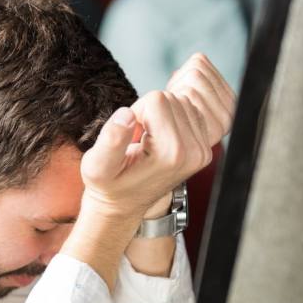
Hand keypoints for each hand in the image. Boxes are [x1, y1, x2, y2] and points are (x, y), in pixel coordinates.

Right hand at [78, 54, 234, 220]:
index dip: (137, 111)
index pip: (157, 99)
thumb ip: (110, 140)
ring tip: (148, 139)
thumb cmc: (109, 185)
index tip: (130, 135)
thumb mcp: (97, 166)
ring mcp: (203, 151)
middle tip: (139, 138)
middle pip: (172, 98)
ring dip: (161, 114)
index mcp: (171, 153)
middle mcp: (194, 152)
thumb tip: (127, 114)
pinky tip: (160, 137)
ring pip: (183, 101)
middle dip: (150, 112)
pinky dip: (173, 117)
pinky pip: (191, 111)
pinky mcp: (205, 148)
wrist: (125, 203)